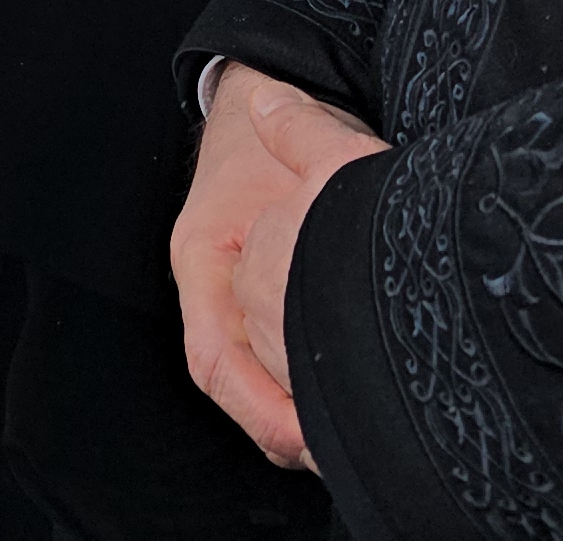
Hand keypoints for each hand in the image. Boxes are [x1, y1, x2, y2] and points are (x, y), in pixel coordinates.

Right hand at [172, 66, 380, 469]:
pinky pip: (285, 372)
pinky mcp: (272, 311)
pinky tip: (358, 413)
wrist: (259, 113)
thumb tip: (280, 110)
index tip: (307, 436)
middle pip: (239, 386)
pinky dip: (317, 400)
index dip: (259, 406)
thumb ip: (296, 129)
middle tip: (347, 454)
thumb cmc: (268, 129)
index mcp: (204, 258)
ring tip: (357, 446)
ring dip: (305, 422)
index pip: (213, 357)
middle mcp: (216, 292)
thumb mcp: (290, 128)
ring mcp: (241, 305)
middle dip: (289, 430)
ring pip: (262, 389)